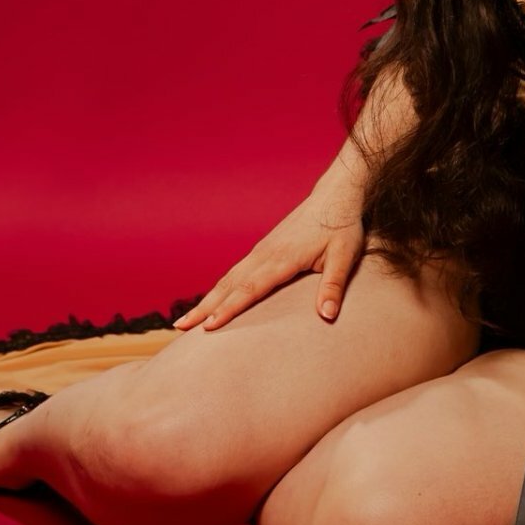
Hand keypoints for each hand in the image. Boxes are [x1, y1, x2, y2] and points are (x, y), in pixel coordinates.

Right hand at [170, 192, 365, 331]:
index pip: (251, 288)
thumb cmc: (342, 227)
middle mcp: (265, 254)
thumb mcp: (345, 256)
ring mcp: (262, 250)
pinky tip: (212, 301)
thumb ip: (333, 286)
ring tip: (186, 320)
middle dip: (204, 308)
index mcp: (283, 258)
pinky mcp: (263, 249)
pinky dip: (219, 289)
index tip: (209, 326)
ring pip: (228, 278)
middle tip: (180, 328)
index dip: (230, 308)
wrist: (335, 196)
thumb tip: (327, 316)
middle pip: (229, 285)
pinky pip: (236, 272)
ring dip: (206, 299)